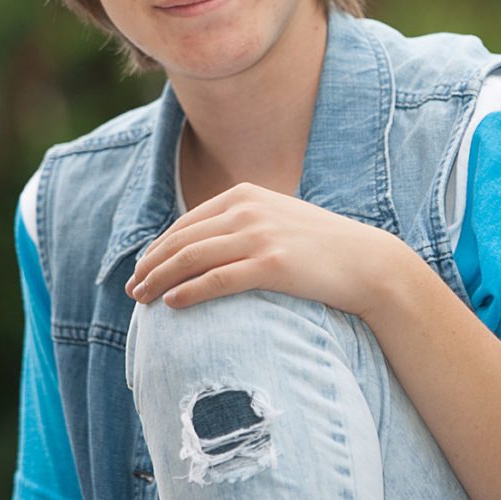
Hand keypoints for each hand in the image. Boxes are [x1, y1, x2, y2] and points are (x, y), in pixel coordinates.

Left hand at [125, 182, 401, 315]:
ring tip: (141, 299)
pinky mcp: (271, 264)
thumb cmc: (322, 250)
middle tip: (132, 289)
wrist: (368, 263)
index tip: (142, 269)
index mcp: (245, 196)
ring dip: (159, 279)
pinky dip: (188, 291)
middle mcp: (247, 210)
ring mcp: (259, 235)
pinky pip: (217, 279)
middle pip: (182, 240)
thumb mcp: (278, 222)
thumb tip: (209, 249)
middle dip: (151, 265)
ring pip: (191, 259)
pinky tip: (171, 304)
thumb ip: (245, 226)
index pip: (186, 223)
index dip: (158, 248)